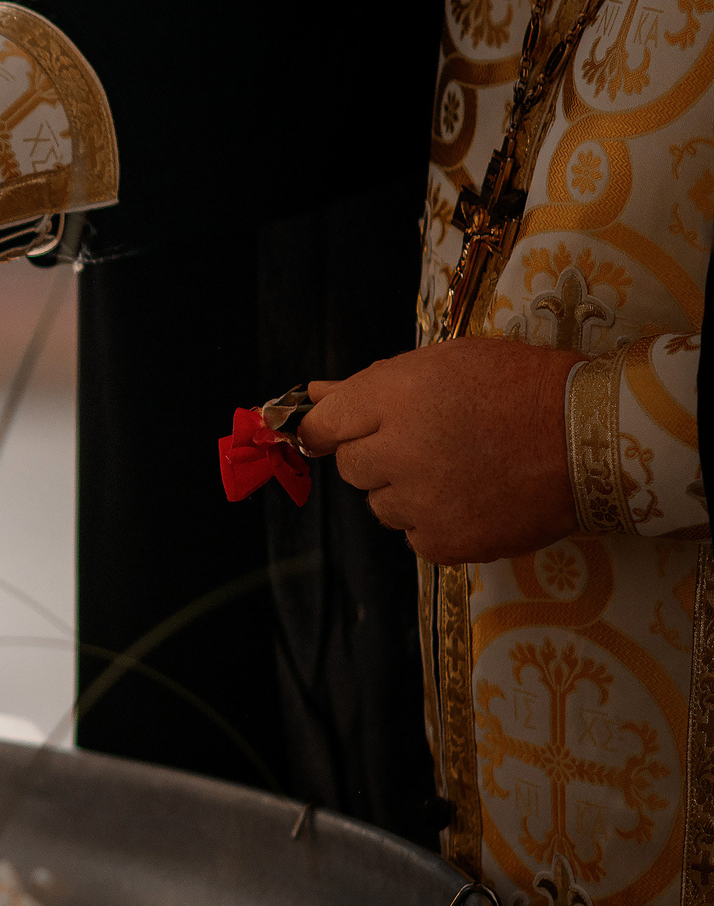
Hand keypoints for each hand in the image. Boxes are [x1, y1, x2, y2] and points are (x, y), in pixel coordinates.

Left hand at [297, 337, 583, 564]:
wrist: (594, 438)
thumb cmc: (520, 389)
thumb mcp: (445, 364)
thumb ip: (370, 383)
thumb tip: (312, 395)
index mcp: (396, 398)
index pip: (322, 426)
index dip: (324, 431)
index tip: (330, 435)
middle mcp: (399, 451)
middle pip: (350, 467)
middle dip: (377, 456)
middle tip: (426, 443)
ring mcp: (422, 502)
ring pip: (381, 505)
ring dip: (406, 491)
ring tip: (460, 469)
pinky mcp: (446, 542)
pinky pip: (414, 536)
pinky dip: (435, 522)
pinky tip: (473, 498)